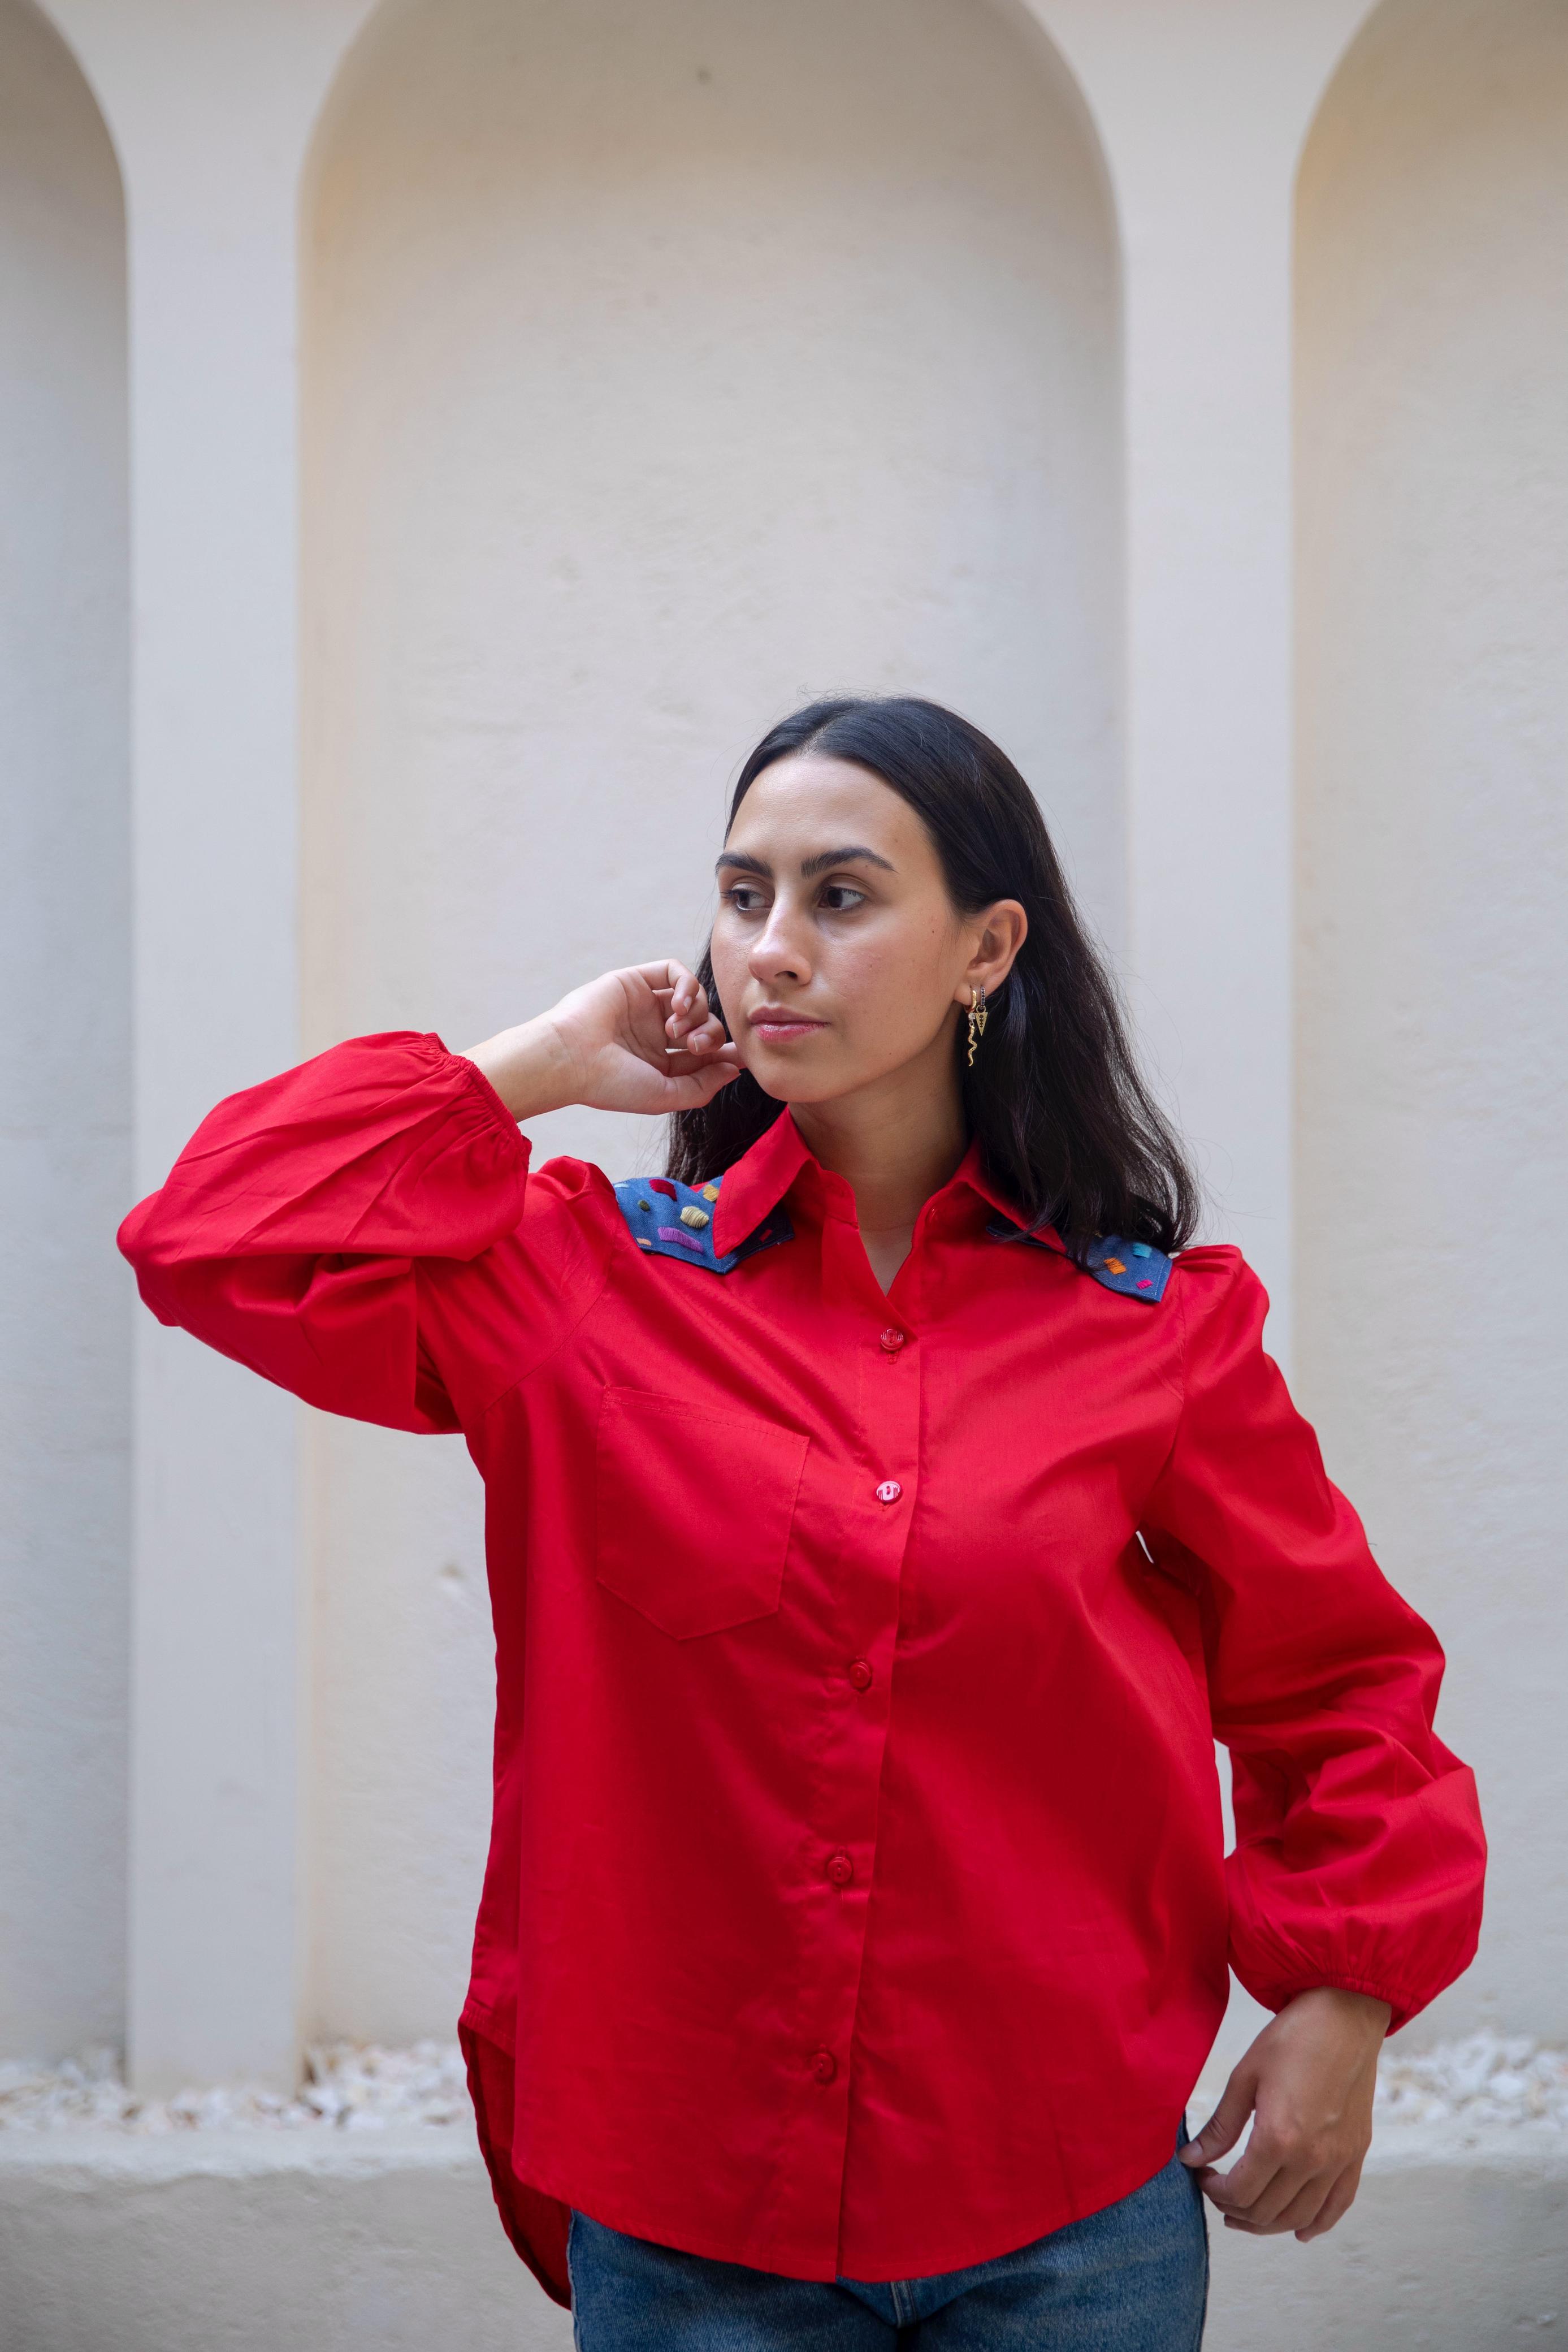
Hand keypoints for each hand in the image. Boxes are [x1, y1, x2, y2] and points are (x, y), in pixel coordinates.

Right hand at [463, 960, 741, 1120]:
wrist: (571, 1058)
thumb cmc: (611, 1084)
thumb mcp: (665, 1096)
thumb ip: (702, 1086)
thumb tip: (734, 1069)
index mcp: (661, 1062)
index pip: (704, 1053)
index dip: (724, 1052)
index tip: (741, 1055)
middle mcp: (655, 1033)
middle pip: (705, 1024)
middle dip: (710, 1035)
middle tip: (696, 1045)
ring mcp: (645, 1005)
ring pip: (694, 997)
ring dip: (697, 1013)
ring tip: (676, 1030)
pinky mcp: (635, 981)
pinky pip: (674, 971)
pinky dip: (686, 984)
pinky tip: (678, 1005)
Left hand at [1180, 1987, 1390, 2241]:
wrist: (1344, 2017)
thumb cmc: (1292, 2039)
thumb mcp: (1245, 2077)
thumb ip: (1220, 2126)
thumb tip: (1191, 2158)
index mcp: (1279, 2139)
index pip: (1240, 2192)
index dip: (1215, 2192)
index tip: (1203, 2177)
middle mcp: (1312, 2160)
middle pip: (1267, 2211)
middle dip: (1235, 2209)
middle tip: (1218, 2193)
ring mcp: (1338, 2161)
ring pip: (1300, 2217)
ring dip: (1269, 2223)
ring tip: (1246, 2214)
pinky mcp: (1356, 2155)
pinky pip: (1338, 2205)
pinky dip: (1316, 2223)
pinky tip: (1299, 2229)